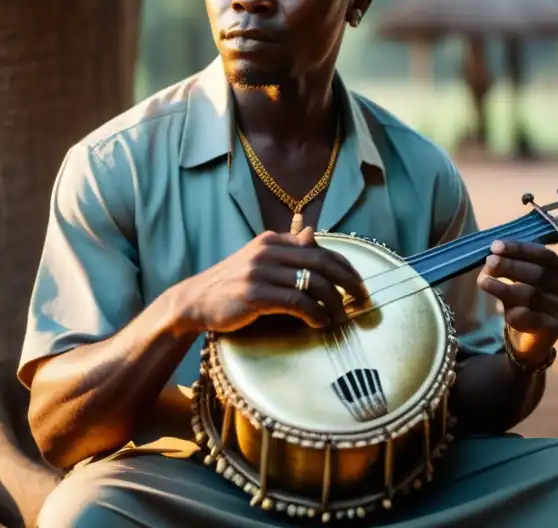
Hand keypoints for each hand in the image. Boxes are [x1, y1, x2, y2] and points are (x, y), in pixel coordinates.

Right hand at [175, 227, 367, 333]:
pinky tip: (320, 323)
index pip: (319, 248)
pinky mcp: (254, 294)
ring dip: (333, 302)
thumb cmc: (230, 284)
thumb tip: (313, 234)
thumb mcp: (258, 260)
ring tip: (340, 317)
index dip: (344, 266)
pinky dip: (314, 313)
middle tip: (363, 298)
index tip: (359, 282)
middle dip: (348, 281)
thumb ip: (286, 250)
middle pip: (321, 262)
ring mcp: (260, 271)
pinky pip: (296, 301)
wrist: (194, 301)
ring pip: (312, 282)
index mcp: (271, 241)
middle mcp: (267, 251)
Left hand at [477, 240, 557, 367]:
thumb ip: (509, 265)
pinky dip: (515, 313)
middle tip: (489, 262)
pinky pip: (532, 318)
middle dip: (510, 266)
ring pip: (533, 294)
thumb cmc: (523, 302)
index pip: (545, 255)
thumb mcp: (517, 280)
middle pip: (539, 273)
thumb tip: (492, 257)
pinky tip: (505, 311)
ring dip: (505, 287)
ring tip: (484, 281)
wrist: (529, 338)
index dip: (520, 249)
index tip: (495, 246)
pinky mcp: (555, 329)